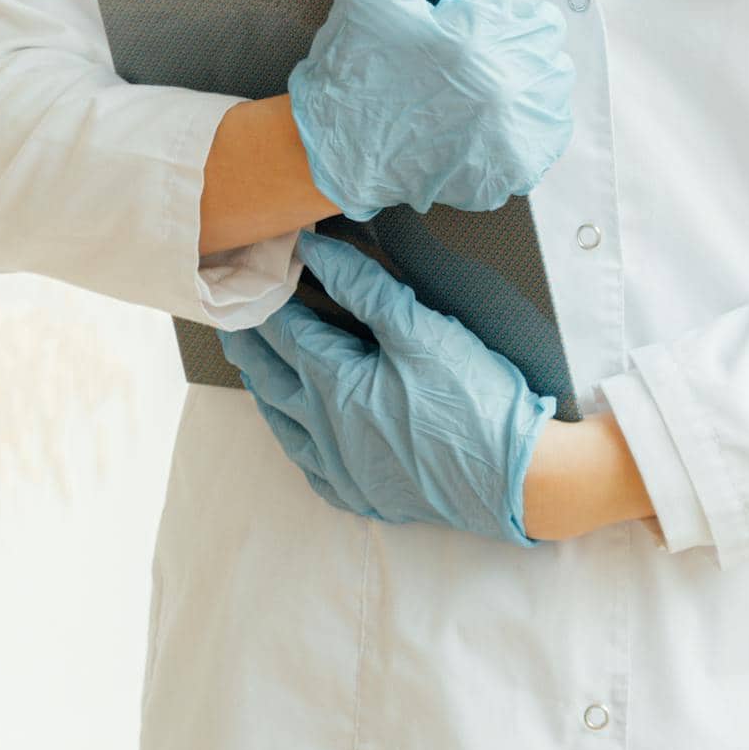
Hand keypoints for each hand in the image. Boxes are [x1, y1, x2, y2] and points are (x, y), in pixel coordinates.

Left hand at [219, 225, 556, 547]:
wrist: (519, 479)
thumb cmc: (474, 399)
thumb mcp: (422, 329)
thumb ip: (365, 288)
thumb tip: (316, 252)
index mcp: (337, 388)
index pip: (287, 333)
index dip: (267, 300)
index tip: (249, 275)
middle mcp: (328, 434)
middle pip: (272, 380)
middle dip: (249, 346)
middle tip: (229, 320)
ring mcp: (345, 473)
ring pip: (285, 427)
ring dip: (266, 392)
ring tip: (254, 369)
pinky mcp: (368, 497)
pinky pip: (312, 469)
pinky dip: (297, 443)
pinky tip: (301, 435)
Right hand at [289, 0, 575, 220]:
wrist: (336, 151)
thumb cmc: (353, 67)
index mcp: (474, 36)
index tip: (461, 8)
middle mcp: (503, 85)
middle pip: (542, 28)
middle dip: (506, 26)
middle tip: (461, 43)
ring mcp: (512, 131)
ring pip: (553, 74)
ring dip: (522, 67)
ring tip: (474, 75)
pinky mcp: (515, 165)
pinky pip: (552, 123)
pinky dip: (530, 113)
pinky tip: (489, 109)